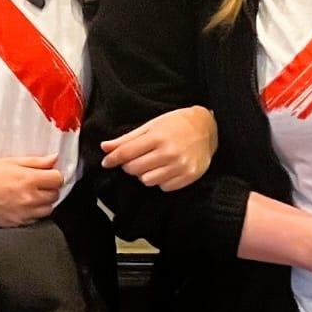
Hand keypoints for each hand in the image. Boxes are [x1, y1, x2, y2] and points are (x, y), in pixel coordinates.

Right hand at [0, 155, 65, 227]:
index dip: (54, 175)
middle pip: (55, 195)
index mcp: (28, 180)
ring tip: (30, 194)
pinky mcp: (16, 224)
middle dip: (49, 188)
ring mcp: (23, 214)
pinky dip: (33, 213)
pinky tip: (21, 204)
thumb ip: (34, 161)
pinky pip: (35, 220)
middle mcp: (29, 199)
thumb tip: (54, 158)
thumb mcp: (8, 161)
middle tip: (37, 183)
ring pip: (48, 210)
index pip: (58, 179)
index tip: (47, 173)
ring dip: (43, 202)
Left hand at [101, 107, 216, 190]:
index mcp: (157, 136)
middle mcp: (169, 152)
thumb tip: (105, 147)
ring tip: (151, 163)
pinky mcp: (189, 176)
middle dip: (129, 165)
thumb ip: (127, 138)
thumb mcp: (151, 125)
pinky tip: (165, 169)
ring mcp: (180, 166)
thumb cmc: (176, 124)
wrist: (207, 128)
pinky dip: (160, 181)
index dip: (112, 159)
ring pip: (147, 181)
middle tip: (135, 159)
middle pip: (134, 169)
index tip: (106, 162)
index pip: (126, 153)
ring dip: (144, 174)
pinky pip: (164, 187)